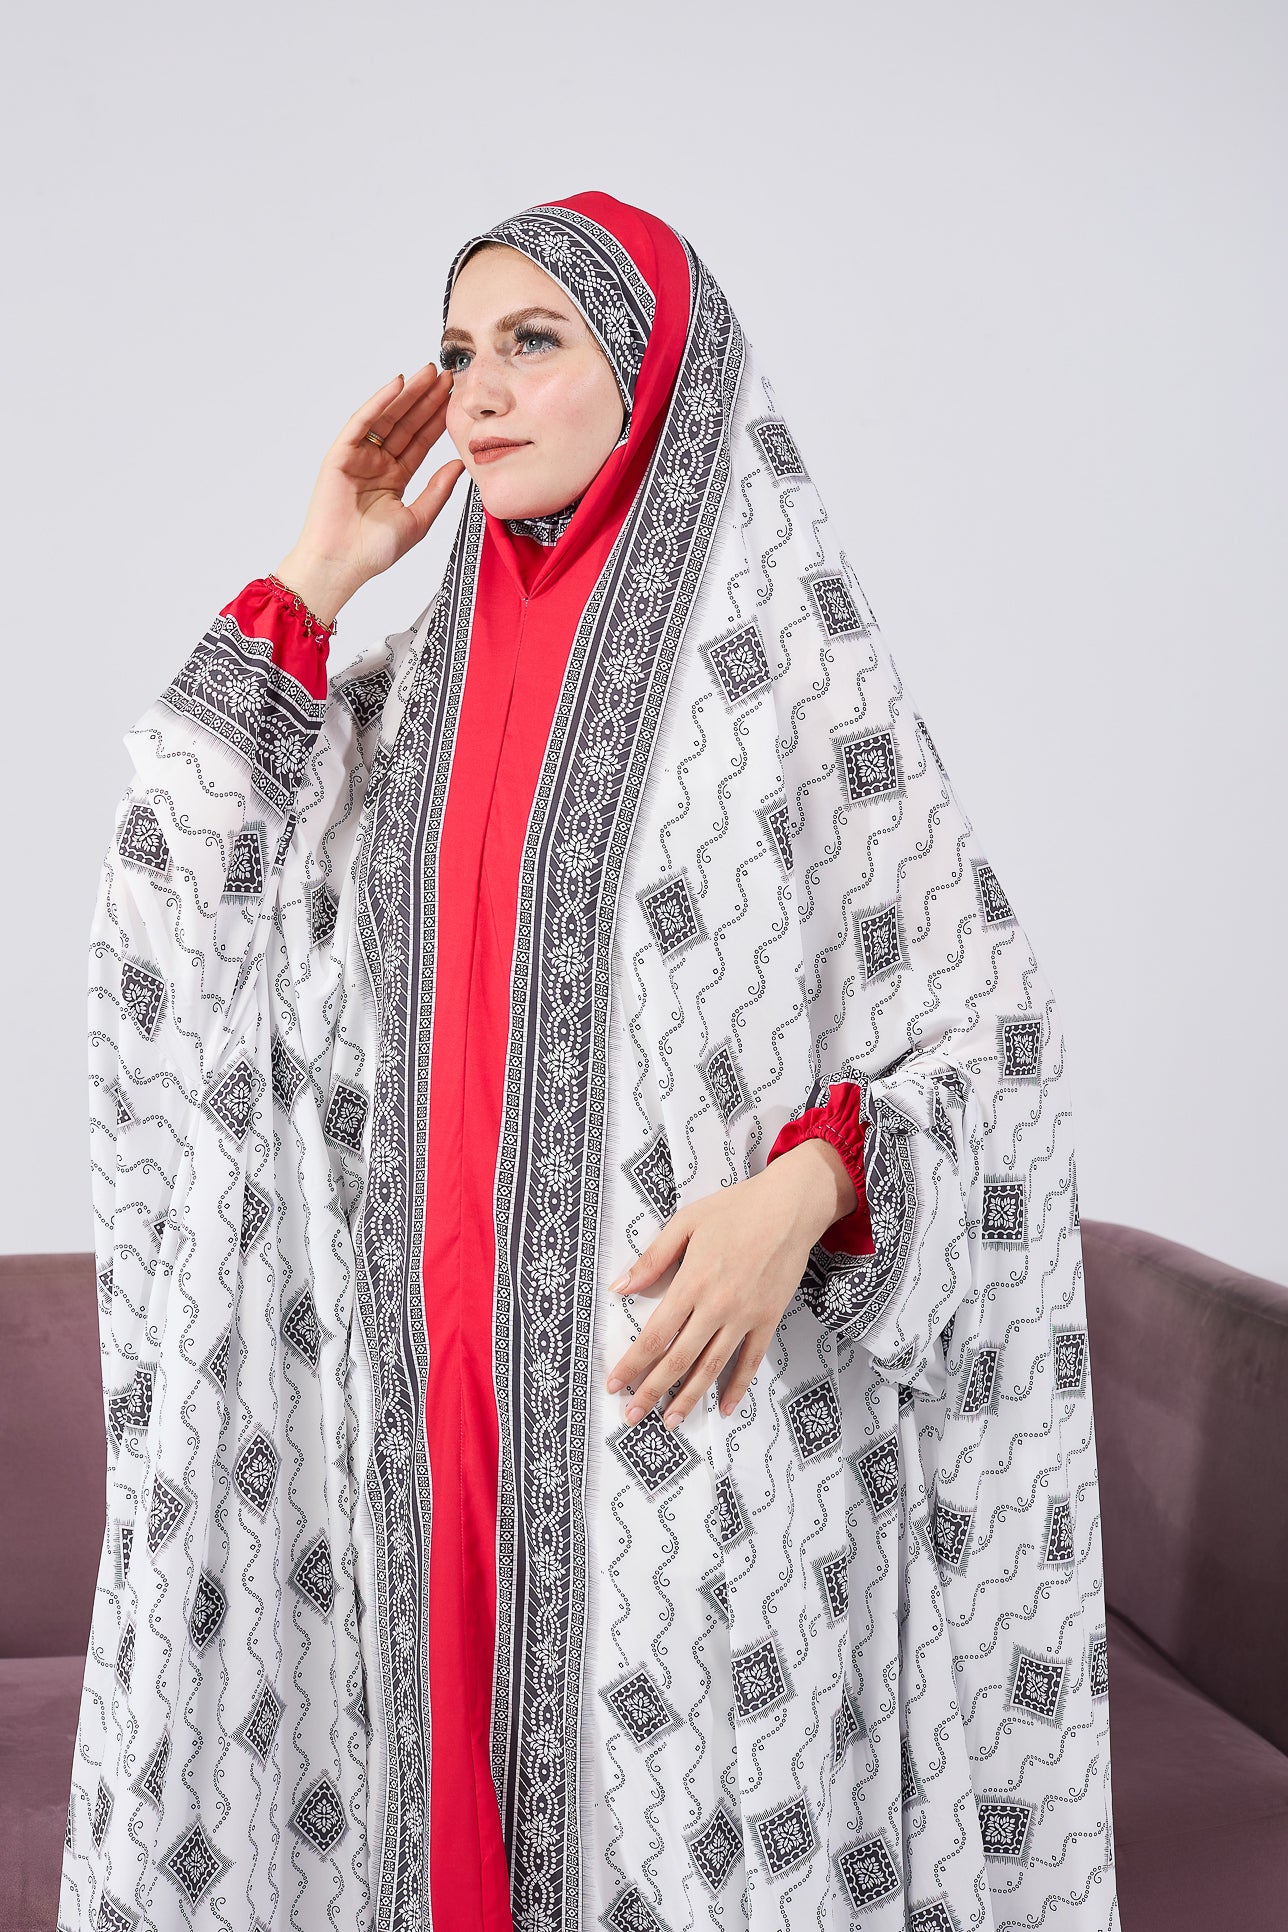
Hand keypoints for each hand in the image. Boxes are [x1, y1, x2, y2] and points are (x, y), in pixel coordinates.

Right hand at [275, 363, 466, 623]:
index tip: (456, 400)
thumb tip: (460, 464)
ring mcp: (357, 457)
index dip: (438, 420)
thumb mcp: (418, 519)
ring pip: (387, 418)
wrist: (342, 564)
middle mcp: (376, 464)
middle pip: (405, 424)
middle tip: (448, 375)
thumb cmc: (373, 551)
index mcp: (394, 478)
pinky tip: (398, 384)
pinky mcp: (340, 454)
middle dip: (426, 399)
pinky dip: (379, 401)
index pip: (420, 441)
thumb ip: (438, 490)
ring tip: (429, 373)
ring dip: (407, 394)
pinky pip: (361, 422)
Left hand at [604, 1139, 854, 1429]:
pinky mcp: (768, 1319)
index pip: (655, 1335)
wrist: (790, 1207)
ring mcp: (744, 1317)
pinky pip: (751, 1360)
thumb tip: (619, 1287)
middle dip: (652, 1392)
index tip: (614, 1384)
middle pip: (678, 1359)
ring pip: (711, 1367)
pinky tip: (726, 1408)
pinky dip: (737, 1386)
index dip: (632, 1364)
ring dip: (689, 1398)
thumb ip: (652, 1258)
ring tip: (670, 1422)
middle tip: (632, 1417)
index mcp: (691, 1283)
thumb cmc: (735, 1209)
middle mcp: (716, 1307)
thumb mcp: (686, 1222)